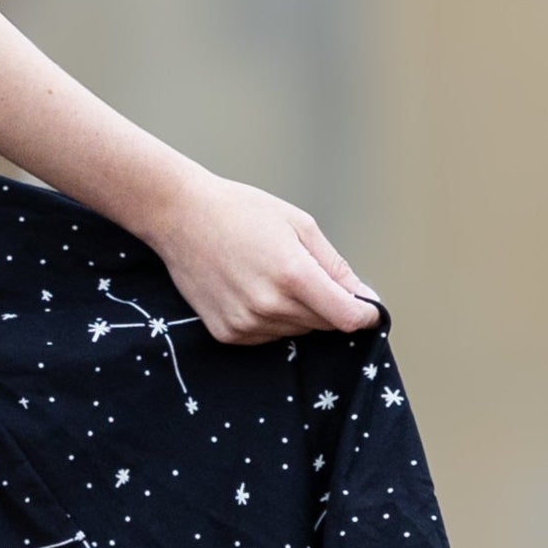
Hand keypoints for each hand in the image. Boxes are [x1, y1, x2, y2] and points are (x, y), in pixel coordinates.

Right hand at [145, 170, 381, 344]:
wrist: (179, 217)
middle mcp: (269, 305)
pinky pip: (269, 335)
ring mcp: (246, 323)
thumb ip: (335, 266)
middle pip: (325, 324)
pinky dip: (272, 319)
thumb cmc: (241, 212)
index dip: (366, 313)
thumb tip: (364, 297)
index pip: (349, 317)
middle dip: (329, 305)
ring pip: (297, 330)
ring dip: (299, 311)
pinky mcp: (227, 333)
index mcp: (293, 275)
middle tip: (307, 273)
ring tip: (273, 276)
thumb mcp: (299, 225)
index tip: (368, 305)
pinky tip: (254, 290)